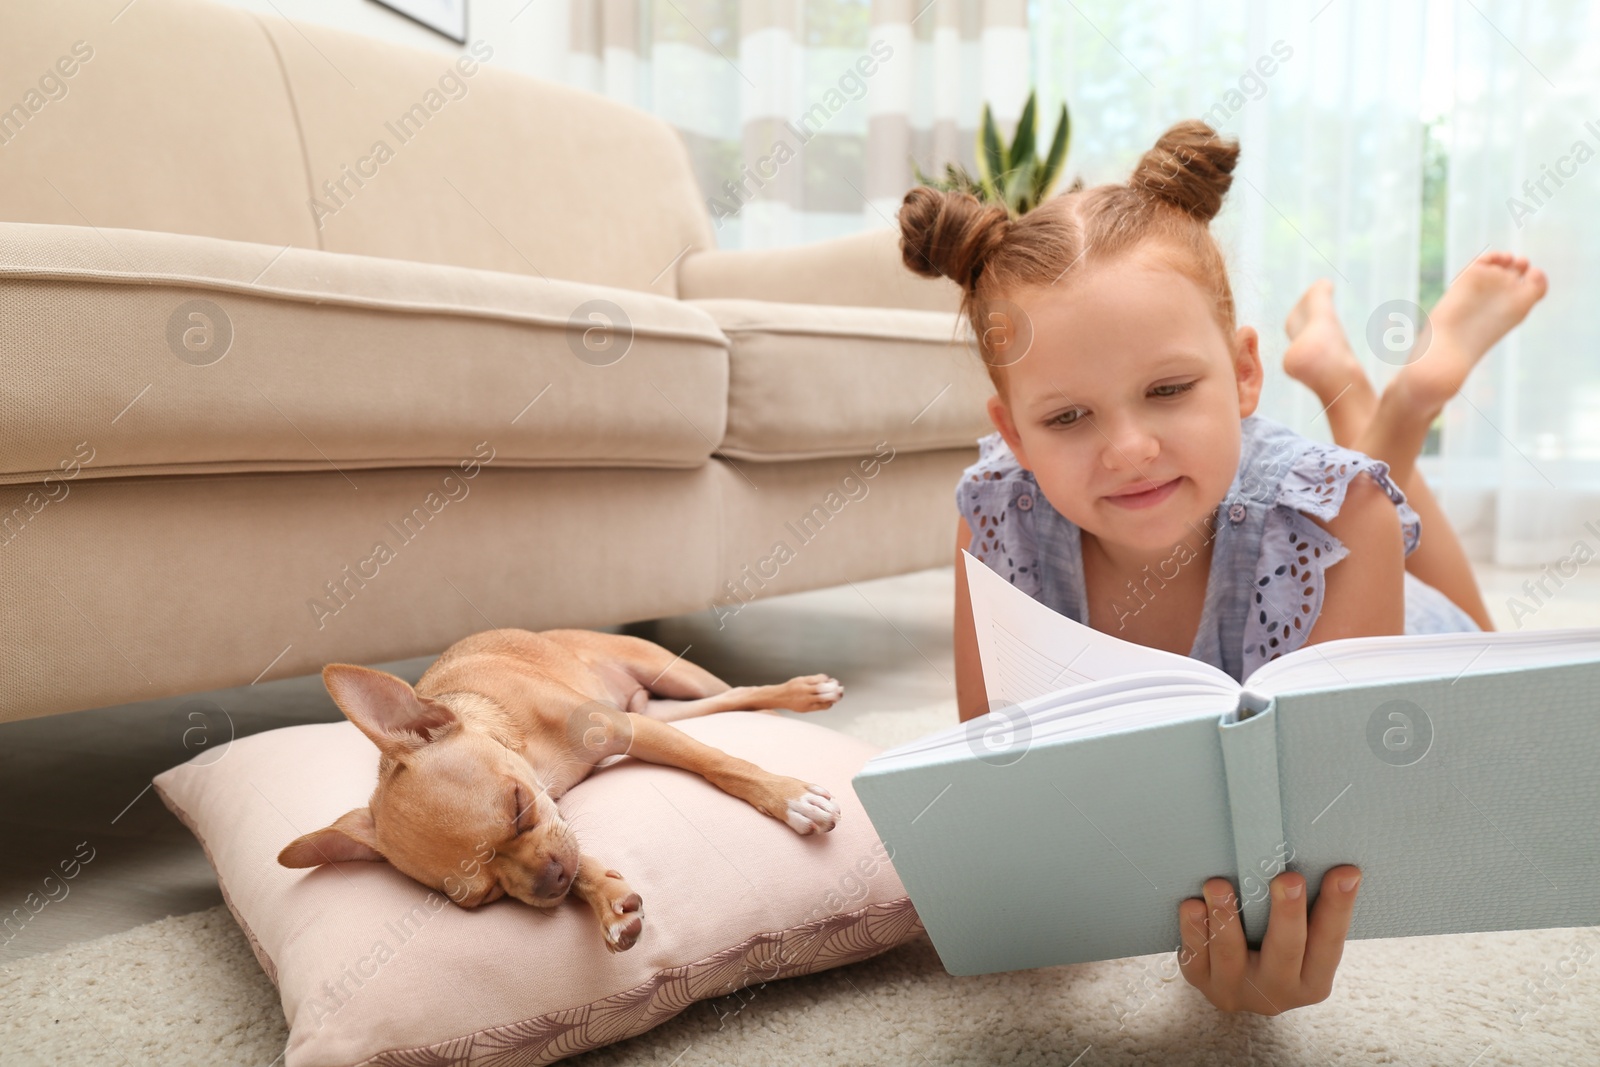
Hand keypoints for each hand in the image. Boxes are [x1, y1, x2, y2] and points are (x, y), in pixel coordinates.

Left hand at [1176, 864, 1361, 1014]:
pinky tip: (1192, 905)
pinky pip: (1196, 957)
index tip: (1346, 873)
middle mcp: (1278, 992)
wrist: (1232, 980)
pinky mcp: (1202, 981)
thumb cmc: (1273, 944)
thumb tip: (1330, 859)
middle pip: (1286, 951)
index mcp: (1313, 980)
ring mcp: (1237, 990)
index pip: (1330, 943)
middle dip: (1287, 914)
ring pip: (1231, 953)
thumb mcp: (1299, 940)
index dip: (1339, 908)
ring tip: (1218, 885)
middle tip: (1289, 878)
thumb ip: (1307, 912)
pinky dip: (1193, 930)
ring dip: (1225, 917)